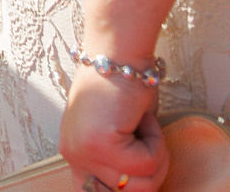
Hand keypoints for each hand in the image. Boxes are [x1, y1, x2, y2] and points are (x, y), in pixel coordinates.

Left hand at [59, 65, 166, 191]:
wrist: (120, 52)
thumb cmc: (125, 86)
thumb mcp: (119, 132)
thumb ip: (119, 162)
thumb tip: (134, 188)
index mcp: (75, 154)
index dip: (124, 189)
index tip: (139, 176)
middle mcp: (73, 155)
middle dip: (151, 171)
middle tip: (148, 138)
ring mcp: (84, 151)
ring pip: (141, 184)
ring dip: (156, 155)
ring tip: (143, 124)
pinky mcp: (101, 144)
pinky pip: (147, 163)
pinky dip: (156, 141)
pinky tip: (142, 116)